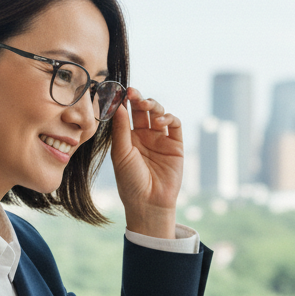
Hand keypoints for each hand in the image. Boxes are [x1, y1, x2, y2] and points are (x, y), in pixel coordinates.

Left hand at [109, 87, 183, 238]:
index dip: (124, 102)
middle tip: (133, 93)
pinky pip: (174, 125)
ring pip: (159, 114)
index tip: (119, 92)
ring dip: (153, 105)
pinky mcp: (176, 145)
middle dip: (139, 99)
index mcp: (128, 138)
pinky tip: (161, 120)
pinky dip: (169, 117)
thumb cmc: (130, 182)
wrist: (149, 203)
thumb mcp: (121, 153)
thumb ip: (120, 129)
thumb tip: (119, 105)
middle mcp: (145, 137)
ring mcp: (161, 140)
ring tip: (146, 105)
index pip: (127, 114)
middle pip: (143, 110)